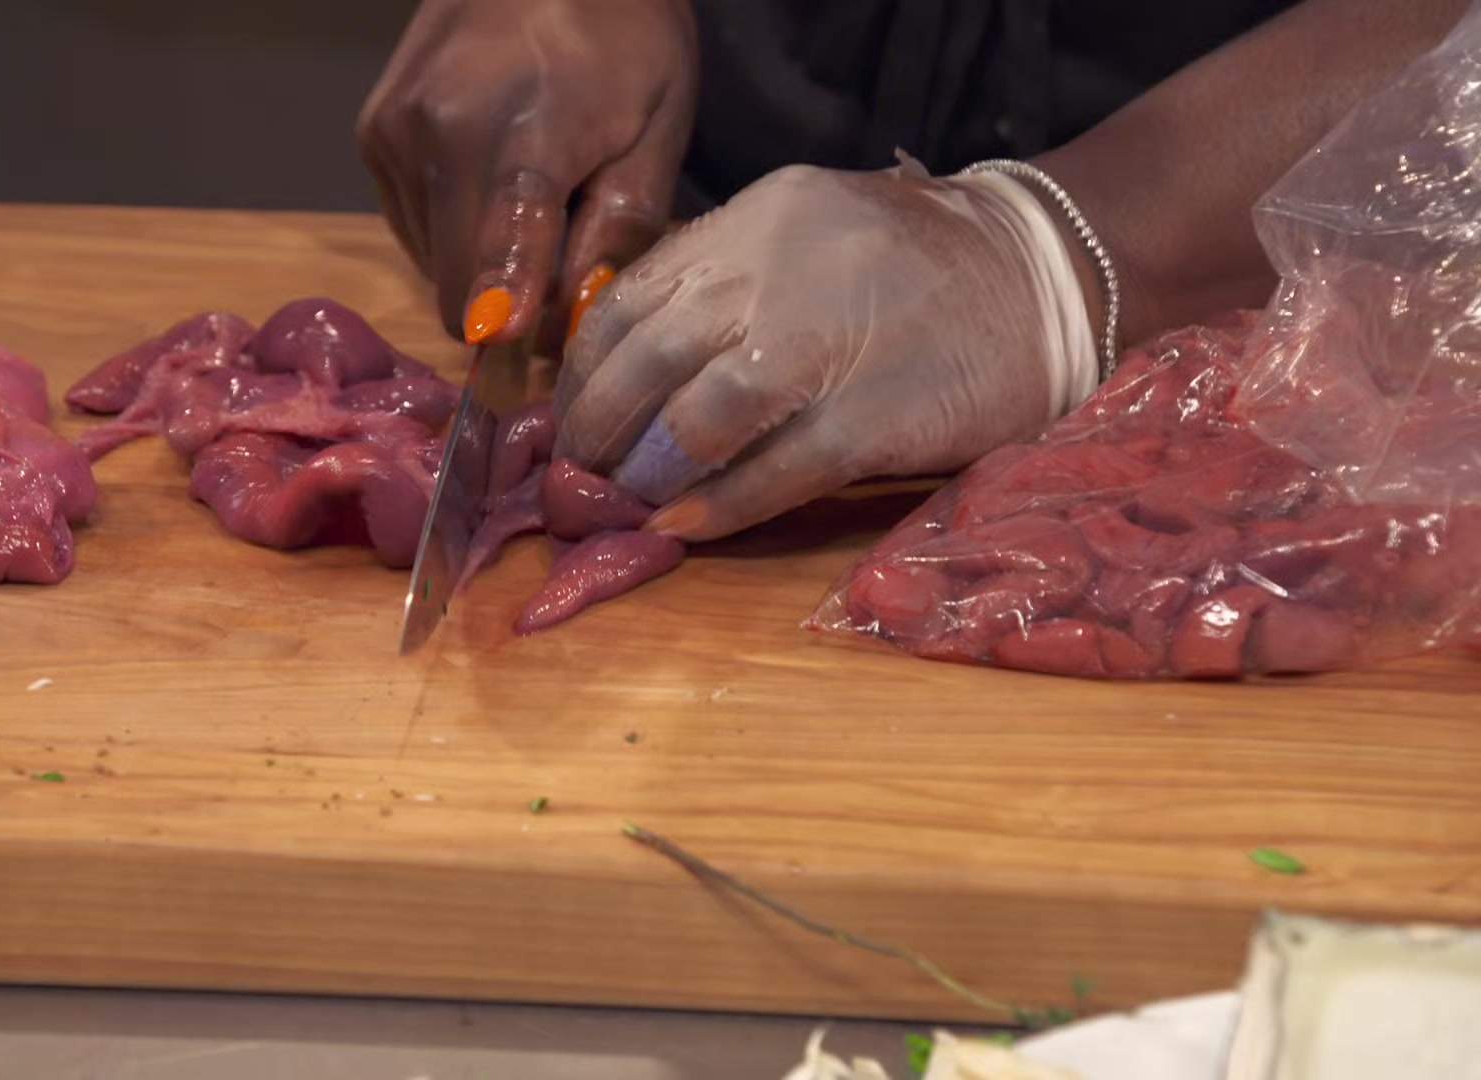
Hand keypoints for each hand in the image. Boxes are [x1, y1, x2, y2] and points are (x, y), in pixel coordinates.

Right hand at [356, 0, 696, 344]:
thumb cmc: (622, 33)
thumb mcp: (658, 128)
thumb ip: (620, 229)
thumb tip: (572, 320)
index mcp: (519, 135)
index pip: (492, 270)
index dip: (510, 331)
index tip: (524, 361)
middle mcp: (434, 137)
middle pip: (456, 293)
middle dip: (510, 310)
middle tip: (566, 276)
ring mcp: (391, 135)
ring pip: (434, 265)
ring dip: (485, 263)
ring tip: (535, 201)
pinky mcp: (371, 134)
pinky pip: (415, 226)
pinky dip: (458, 227)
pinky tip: (496, 176)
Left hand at [553, 162, 1101, 541]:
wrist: (1046, 273)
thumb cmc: (914, 272)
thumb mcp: (805, 242)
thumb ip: (724, 291)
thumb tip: (628, 382)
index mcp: (755, 221)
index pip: (629, 300)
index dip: (583, 375)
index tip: (567, 423)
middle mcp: (780, 270)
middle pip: (648, 360)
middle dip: (597, 432)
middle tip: (580, 479)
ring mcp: (830, 343)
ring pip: (698, 418)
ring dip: (647, 474)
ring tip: (628, 506)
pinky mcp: (879, 414)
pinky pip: (774, 472)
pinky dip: (716, 510)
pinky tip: (683, 531)